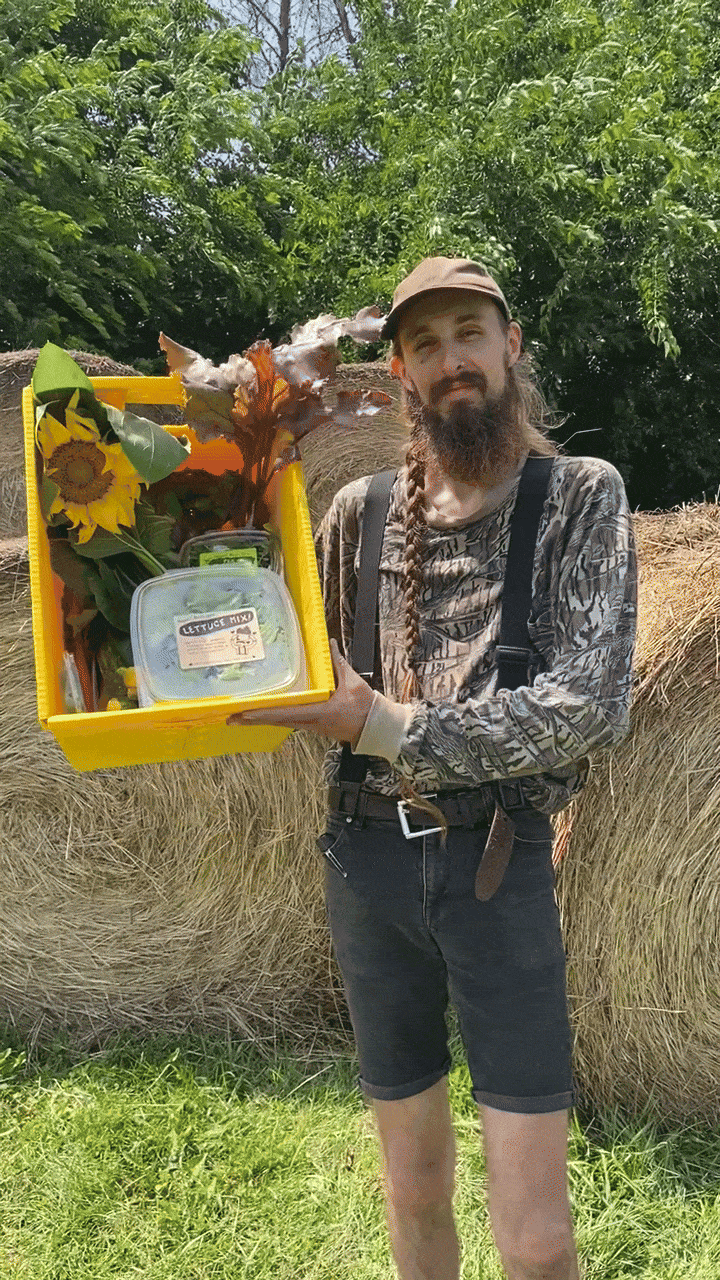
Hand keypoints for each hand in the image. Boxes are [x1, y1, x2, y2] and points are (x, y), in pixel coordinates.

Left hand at [226, 639, 374, 743]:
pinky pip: (289, 722)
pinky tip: (263, 715)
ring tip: (240, 717)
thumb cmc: (365, 707)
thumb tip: (328, 643)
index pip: (284, 714)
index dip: (262, 713)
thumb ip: (338, 663)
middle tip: (229, 717)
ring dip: (260, 720)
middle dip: (251, 720)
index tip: (243, 713)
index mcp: (318, 713)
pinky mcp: (313, 726)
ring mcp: (311, 726)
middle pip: (275, 722)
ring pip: (280, 723)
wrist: (376, 727)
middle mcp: (310, 722)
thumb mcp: (352, 682)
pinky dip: (273, 719)